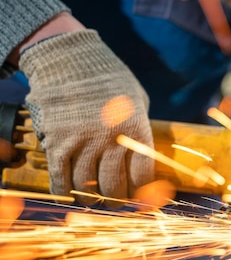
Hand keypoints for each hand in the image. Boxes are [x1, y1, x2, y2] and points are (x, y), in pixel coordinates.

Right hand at [19, 29, 153, 205]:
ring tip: (93, 199)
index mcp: (137, 130)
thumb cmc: (109, 79)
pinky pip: (60, 178)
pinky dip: (64, 192)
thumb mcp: (137, 99)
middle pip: (114, 188)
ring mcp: (83, 143)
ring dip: (91, 198)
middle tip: (114, 201)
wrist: (71, 59)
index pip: (142, 176)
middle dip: (116, 200)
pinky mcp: (57, 142)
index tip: (138, 196)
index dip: (141, 192)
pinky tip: (68, 195)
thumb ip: (140, 126)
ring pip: (87, 187)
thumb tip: (144, 153)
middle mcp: (112, 140)